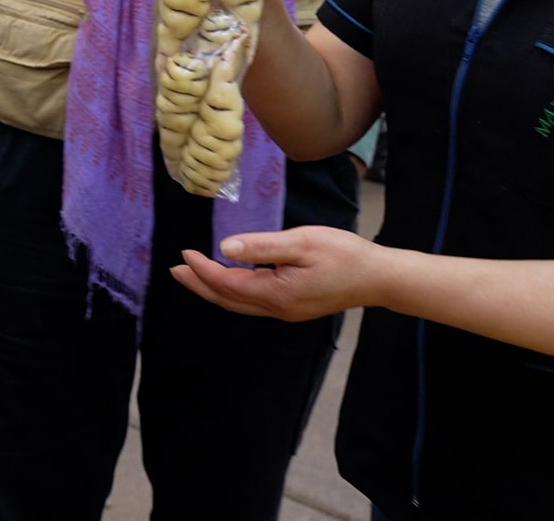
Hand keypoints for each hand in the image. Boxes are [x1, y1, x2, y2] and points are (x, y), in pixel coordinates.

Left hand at [169, 225, 383, 322]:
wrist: (378, 278)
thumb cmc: (344, 255)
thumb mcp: (302, 242)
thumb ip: (262, 246)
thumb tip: (226, 249)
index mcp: (275, 293)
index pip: (227, 284)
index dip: (203, 270)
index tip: (184, 254)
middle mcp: (277, 308)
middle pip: (227, 300)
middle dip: (199, 285)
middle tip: (175, 271)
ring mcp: (286, 311)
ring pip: (239, 305)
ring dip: (214, 290)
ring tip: (193, 276)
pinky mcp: (294, 308)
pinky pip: (253, 304)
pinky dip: (233, 293)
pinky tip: (230, 282)